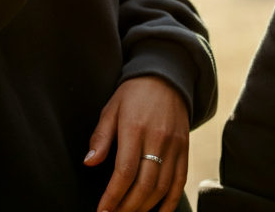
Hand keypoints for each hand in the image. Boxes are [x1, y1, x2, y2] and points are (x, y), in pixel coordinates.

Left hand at [85, 76, 189, 211]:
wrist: (166, 77)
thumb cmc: (134, 94)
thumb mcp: (111, 108)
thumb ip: (101, 137)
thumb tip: (89, 162)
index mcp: (135, 127)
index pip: (125, 171)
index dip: (113, 197)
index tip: (102, 211)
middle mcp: (157, 138)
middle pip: (144, 185)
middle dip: (126, 208)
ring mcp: (174, 145)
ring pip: (161, 188)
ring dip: (144, 208)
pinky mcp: (185, 149)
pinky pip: (180, 182)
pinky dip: (169, 203)